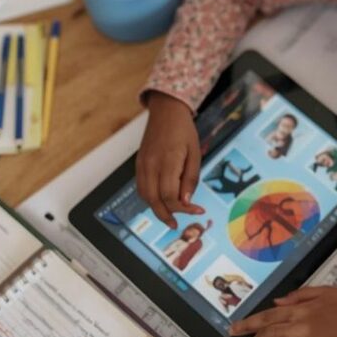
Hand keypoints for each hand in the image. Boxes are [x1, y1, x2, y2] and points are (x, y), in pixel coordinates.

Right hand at [136, 92, 204, 227]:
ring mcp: (142, 164)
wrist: (166, 112)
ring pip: (144, 196)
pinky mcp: (138, 164)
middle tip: (177, 225)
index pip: (169, 195)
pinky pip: (141, 187)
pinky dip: (149, 198)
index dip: (183, 208)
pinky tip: (161, 201)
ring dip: (156, 209)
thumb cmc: (184, 131)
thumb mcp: (195, 153)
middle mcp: (151, 165)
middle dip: (166, 215)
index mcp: (168, 161)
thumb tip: (186, 202)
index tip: (198, 210)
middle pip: (154, 200)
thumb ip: (190, 179)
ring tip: (170, 216)